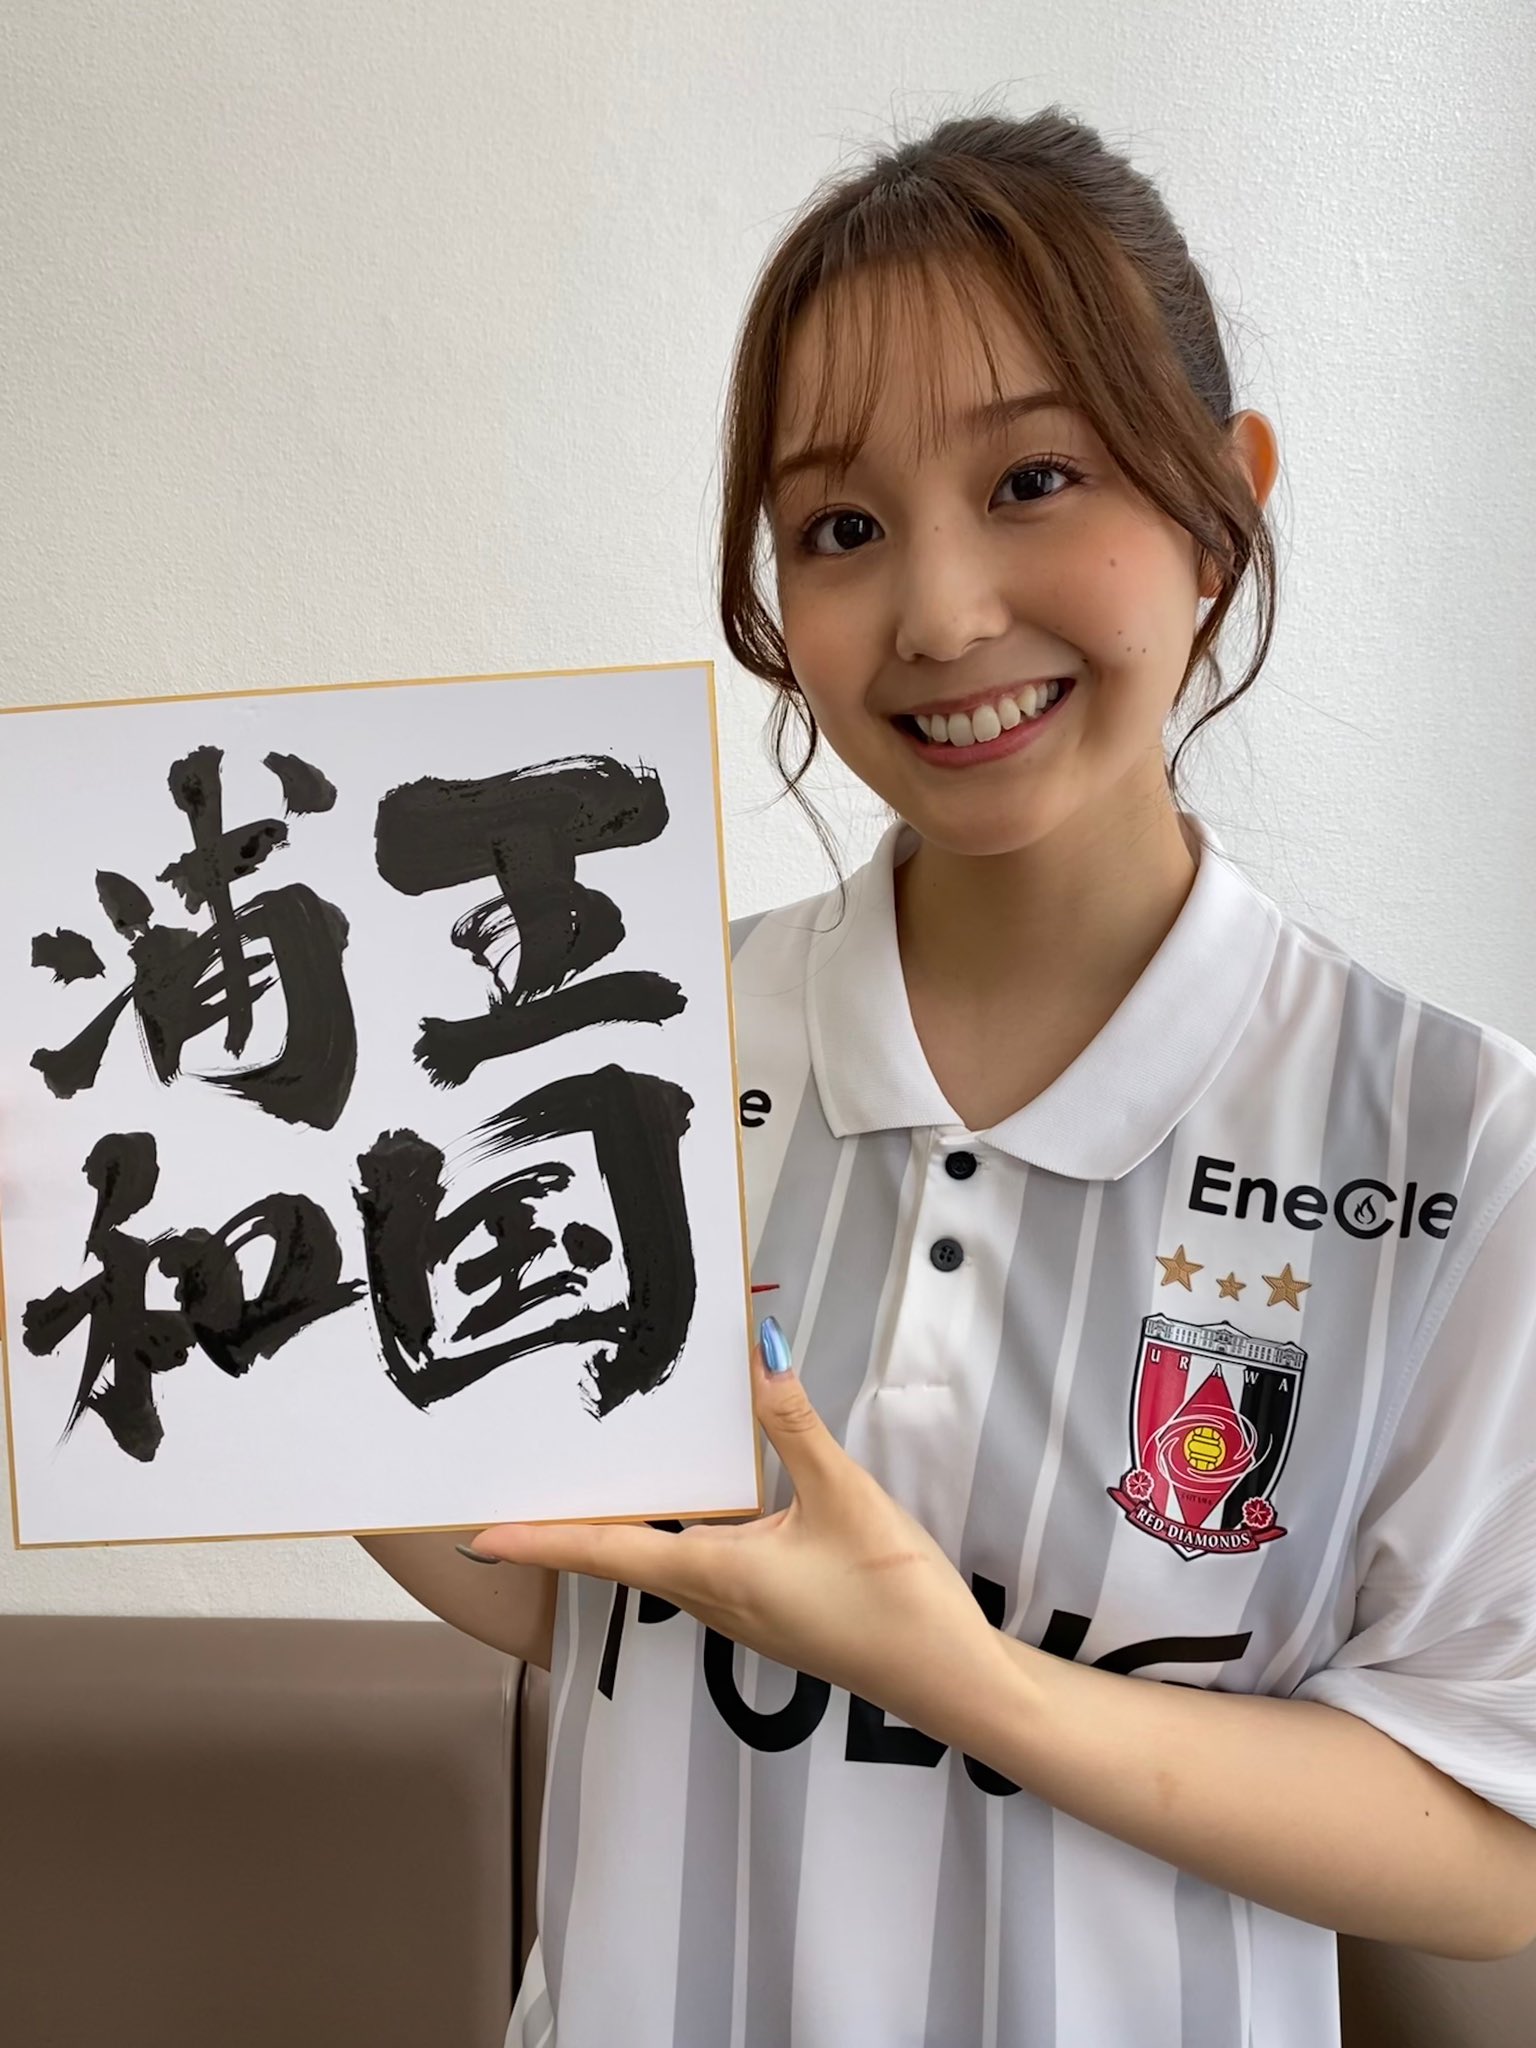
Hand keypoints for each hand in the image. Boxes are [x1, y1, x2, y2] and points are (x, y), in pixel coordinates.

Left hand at [470, 1335, 1006, 1734]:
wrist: (946, 1677)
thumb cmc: (889, 1596)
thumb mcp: (843, 1496)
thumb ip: (796, 1425)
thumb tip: (760, 1354)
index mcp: (714, 1574)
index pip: (606, 1550)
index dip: (541, 1538)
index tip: (477, 1533)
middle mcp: (713, 1600)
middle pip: (624, 1557)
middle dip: (572, 1526)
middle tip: (521, 1490)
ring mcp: (742, 1615)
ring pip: (665, 1564)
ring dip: (625, 1531)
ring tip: (590, 1487)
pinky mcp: (772, 1614)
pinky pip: (703, 1569)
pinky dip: (678, 1535)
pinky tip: (697, 1507)